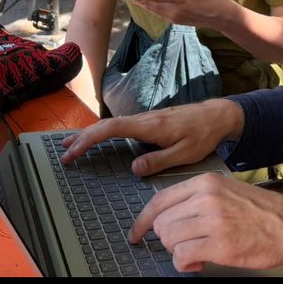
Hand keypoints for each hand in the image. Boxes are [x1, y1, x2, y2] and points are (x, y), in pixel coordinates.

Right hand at [60, 99, 243, 176]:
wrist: (217, 115)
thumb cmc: (203, 134)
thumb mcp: (185, 153)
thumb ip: (159, 160)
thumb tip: (134, 168)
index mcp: (150, 126)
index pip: (112, 129)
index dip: (90, 139)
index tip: (74, 151)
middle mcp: (144, 119)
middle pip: (106, 125)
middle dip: (83, 138)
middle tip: (64, 154)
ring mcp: (146, 119)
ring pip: (112, 124)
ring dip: (91, 135)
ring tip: (72, 146)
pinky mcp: (149, 122)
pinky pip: (120, 126)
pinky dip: (104, 133)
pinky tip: (98, 140)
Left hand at [129, 173, 282, 272]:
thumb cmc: (261, 211)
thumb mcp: (226, 191)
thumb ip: (197, 198)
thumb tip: (169, 215)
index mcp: (206, 182)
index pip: (160, 199)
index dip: (143, 220)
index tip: (136, 232)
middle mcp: (207, 198)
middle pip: (162, 221)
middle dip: (167, 239)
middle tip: (182, 245)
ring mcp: (213, 220)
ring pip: (169, 239)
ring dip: (177, 252)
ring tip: (194, 253)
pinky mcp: (221, 245)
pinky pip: (182, 256)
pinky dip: (185, 264)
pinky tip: (198, 262)